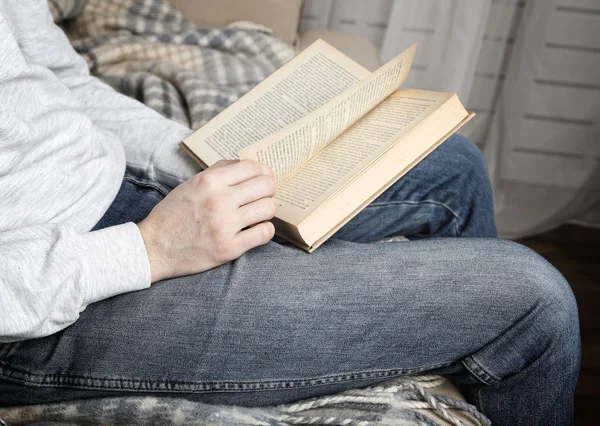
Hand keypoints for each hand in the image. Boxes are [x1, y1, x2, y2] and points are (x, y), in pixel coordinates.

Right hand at [137, 160, 275, 282]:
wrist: (154, 247)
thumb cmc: (174, 213)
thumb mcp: (192, 183)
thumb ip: (220, 172)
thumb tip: (248, 165)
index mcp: (210, 181)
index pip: (253, 167)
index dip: (264, 172)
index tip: (263, 178)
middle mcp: (219, 200)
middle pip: (266, 186)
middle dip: (268, 190)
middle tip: (262, 196)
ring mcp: (225, 225)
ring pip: (268, 208)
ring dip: (266, 210)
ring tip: (257, 214)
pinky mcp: (229, 248)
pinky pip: (265, 233)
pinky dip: (265, 230)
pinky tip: (256, 230)